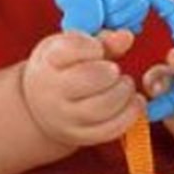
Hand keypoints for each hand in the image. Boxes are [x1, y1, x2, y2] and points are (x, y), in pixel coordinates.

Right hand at [21, 29, 145, 148]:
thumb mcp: (72, 48)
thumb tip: (126, 37)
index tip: (96, 49)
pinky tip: (133, 102)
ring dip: (124, 93)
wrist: (39, 106)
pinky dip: (130, 115)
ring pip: (103, 107)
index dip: (92, 46)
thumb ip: (101, 41)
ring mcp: (66, 117)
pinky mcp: (81, 136)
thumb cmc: (62, 69)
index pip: (71, 49)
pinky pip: (111, 129)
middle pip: (92, 79)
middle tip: (115, 70)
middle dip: (112, 73)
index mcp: (49, 61)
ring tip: (125, 85)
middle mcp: (53, 91)